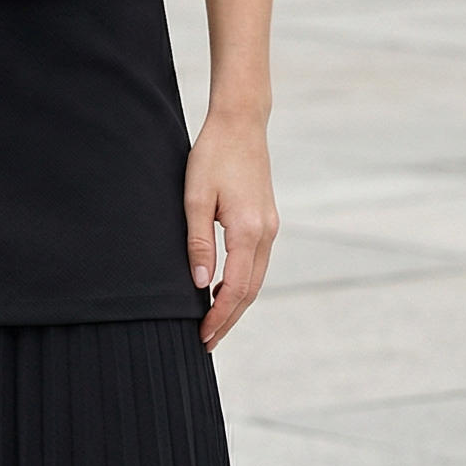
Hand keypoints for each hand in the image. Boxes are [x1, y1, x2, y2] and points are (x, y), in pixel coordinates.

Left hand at [184, 113, 277, 349]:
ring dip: (236, 304)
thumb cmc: (213, 155)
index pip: (237, 288)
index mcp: (247, 230)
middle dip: (229, 319)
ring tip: (213, 323)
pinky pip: (256, 262)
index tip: (203, 335)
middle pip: (251, 291)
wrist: (241, 123)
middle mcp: (265, 233)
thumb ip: (198, 242)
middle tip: (206, 342)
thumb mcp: (195, 198)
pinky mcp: (266, 221)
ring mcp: (270, 227)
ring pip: (256, 279)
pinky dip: (242, 283)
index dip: (219, 316)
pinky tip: (223, 288)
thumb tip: (201, 284)